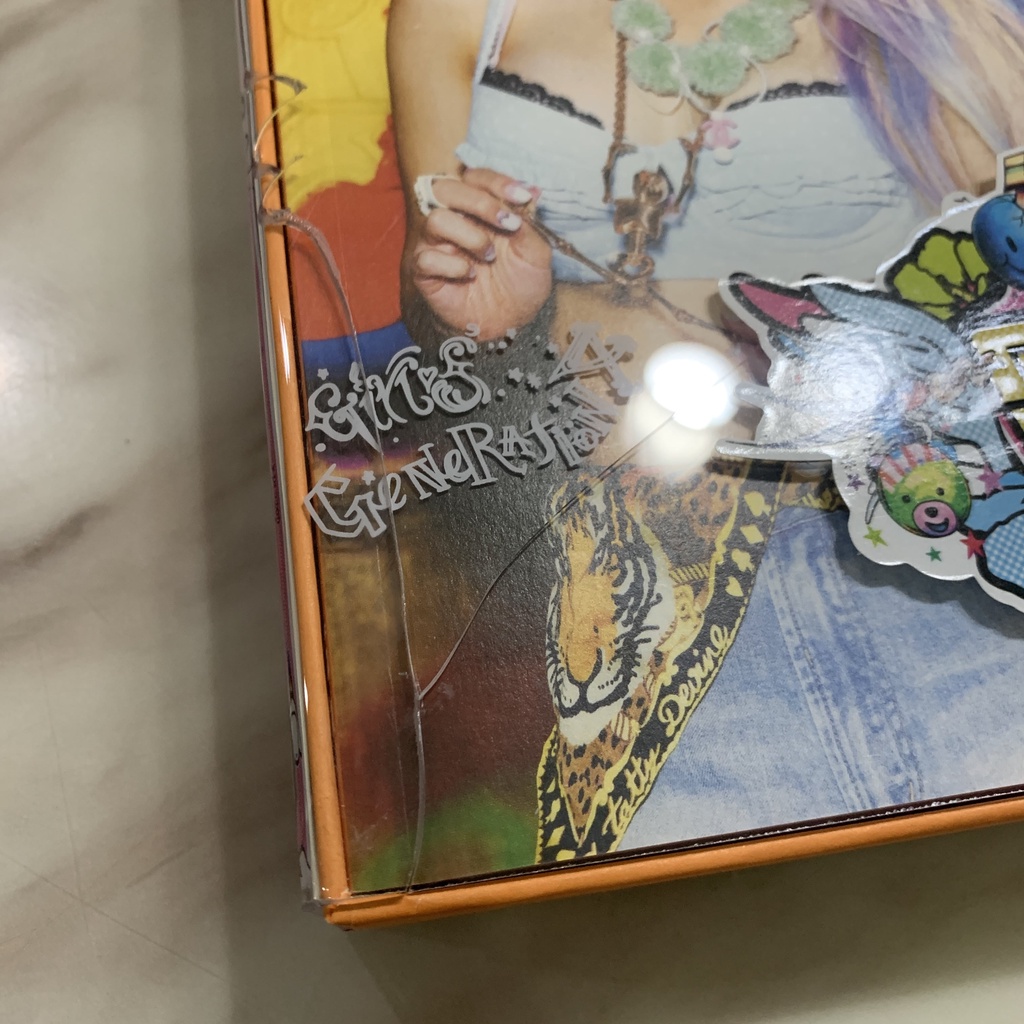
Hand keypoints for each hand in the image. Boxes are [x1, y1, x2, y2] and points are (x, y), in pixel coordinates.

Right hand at [409, 168, 552, 340]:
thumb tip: (532, 191)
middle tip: (507, 224)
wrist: (509, 325)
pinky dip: (452, 265)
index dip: (498, 182)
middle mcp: (454, 221)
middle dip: (480, 202)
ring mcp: (436, 245)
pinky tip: (469, 275)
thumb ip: (529, 222)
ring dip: (469, 235)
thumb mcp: (536, 253)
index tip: (523, 197)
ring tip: (489, 256)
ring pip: (435, 220)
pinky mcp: (425, 271)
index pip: (476, 178)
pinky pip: (426, 257)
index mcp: (479, 209)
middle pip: (446, 189)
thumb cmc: (521, 286)